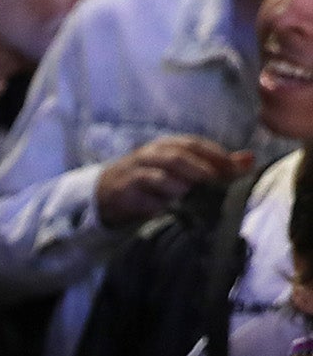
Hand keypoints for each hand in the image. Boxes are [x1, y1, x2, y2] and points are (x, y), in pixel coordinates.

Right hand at [94, 136, 249, 227]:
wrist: (106, 191)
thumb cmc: (151, 178)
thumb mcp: (181, 167)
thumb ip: (215, 164)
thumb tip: (250, 159)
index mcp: (167, 145)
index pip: (194, 145)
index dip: (214, 155)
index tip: (233, 170)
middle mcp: (150, 155)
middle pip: (177, 156)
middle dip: (199, 169)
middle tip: (218, 183)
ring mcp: (135, 173)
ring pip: (158, 175)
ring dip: (179, 185)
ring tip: (194, 195)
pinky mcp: (124, 194)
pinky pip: (142, 198)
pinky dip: (158, 204)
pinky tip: (170, 210)